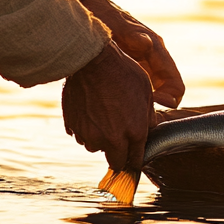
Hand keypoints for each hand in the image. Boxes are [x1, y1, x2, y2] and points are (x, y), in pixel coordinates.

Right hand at [62, 42, 155, 170]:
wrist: (92, 61)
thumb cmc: (123, 72)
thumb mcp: (146, 90)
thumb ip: (148, 115)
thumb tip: (149, 127)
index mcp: (134, 131)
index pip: (136, 160)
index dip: (135, 159)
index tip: (133, 156)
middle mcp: (112, 139)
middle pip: (116, 162)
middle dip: (119, 154)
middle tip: (118, 138)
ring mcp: (90, 135)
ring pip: (96, 147)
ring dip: (101, 139)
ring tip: (103, 116)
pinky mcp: (73, 128)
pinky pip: (81, 135)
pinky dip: (86, 128)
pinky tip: (90, 110)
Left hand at [82, 0, 184, 107]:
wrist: (92, 10)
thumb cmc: (106, 18)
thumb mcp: (118, 26)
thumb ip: (133, 34)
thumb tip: (146, 43)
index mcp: (157, 52)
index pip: (176, 85)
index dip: (170, 99)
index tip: (152, 103)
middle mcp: (154, 61)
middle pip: (167, 94)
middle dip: (156, 108)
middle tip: (135, 115)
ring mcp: (142, 67)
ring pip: (153, 95)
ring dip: (144, 107)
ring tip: (125, 115)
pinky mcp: (130, 71)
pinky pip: (139, 92)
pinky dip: (133, 103)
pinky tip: (116, 109)